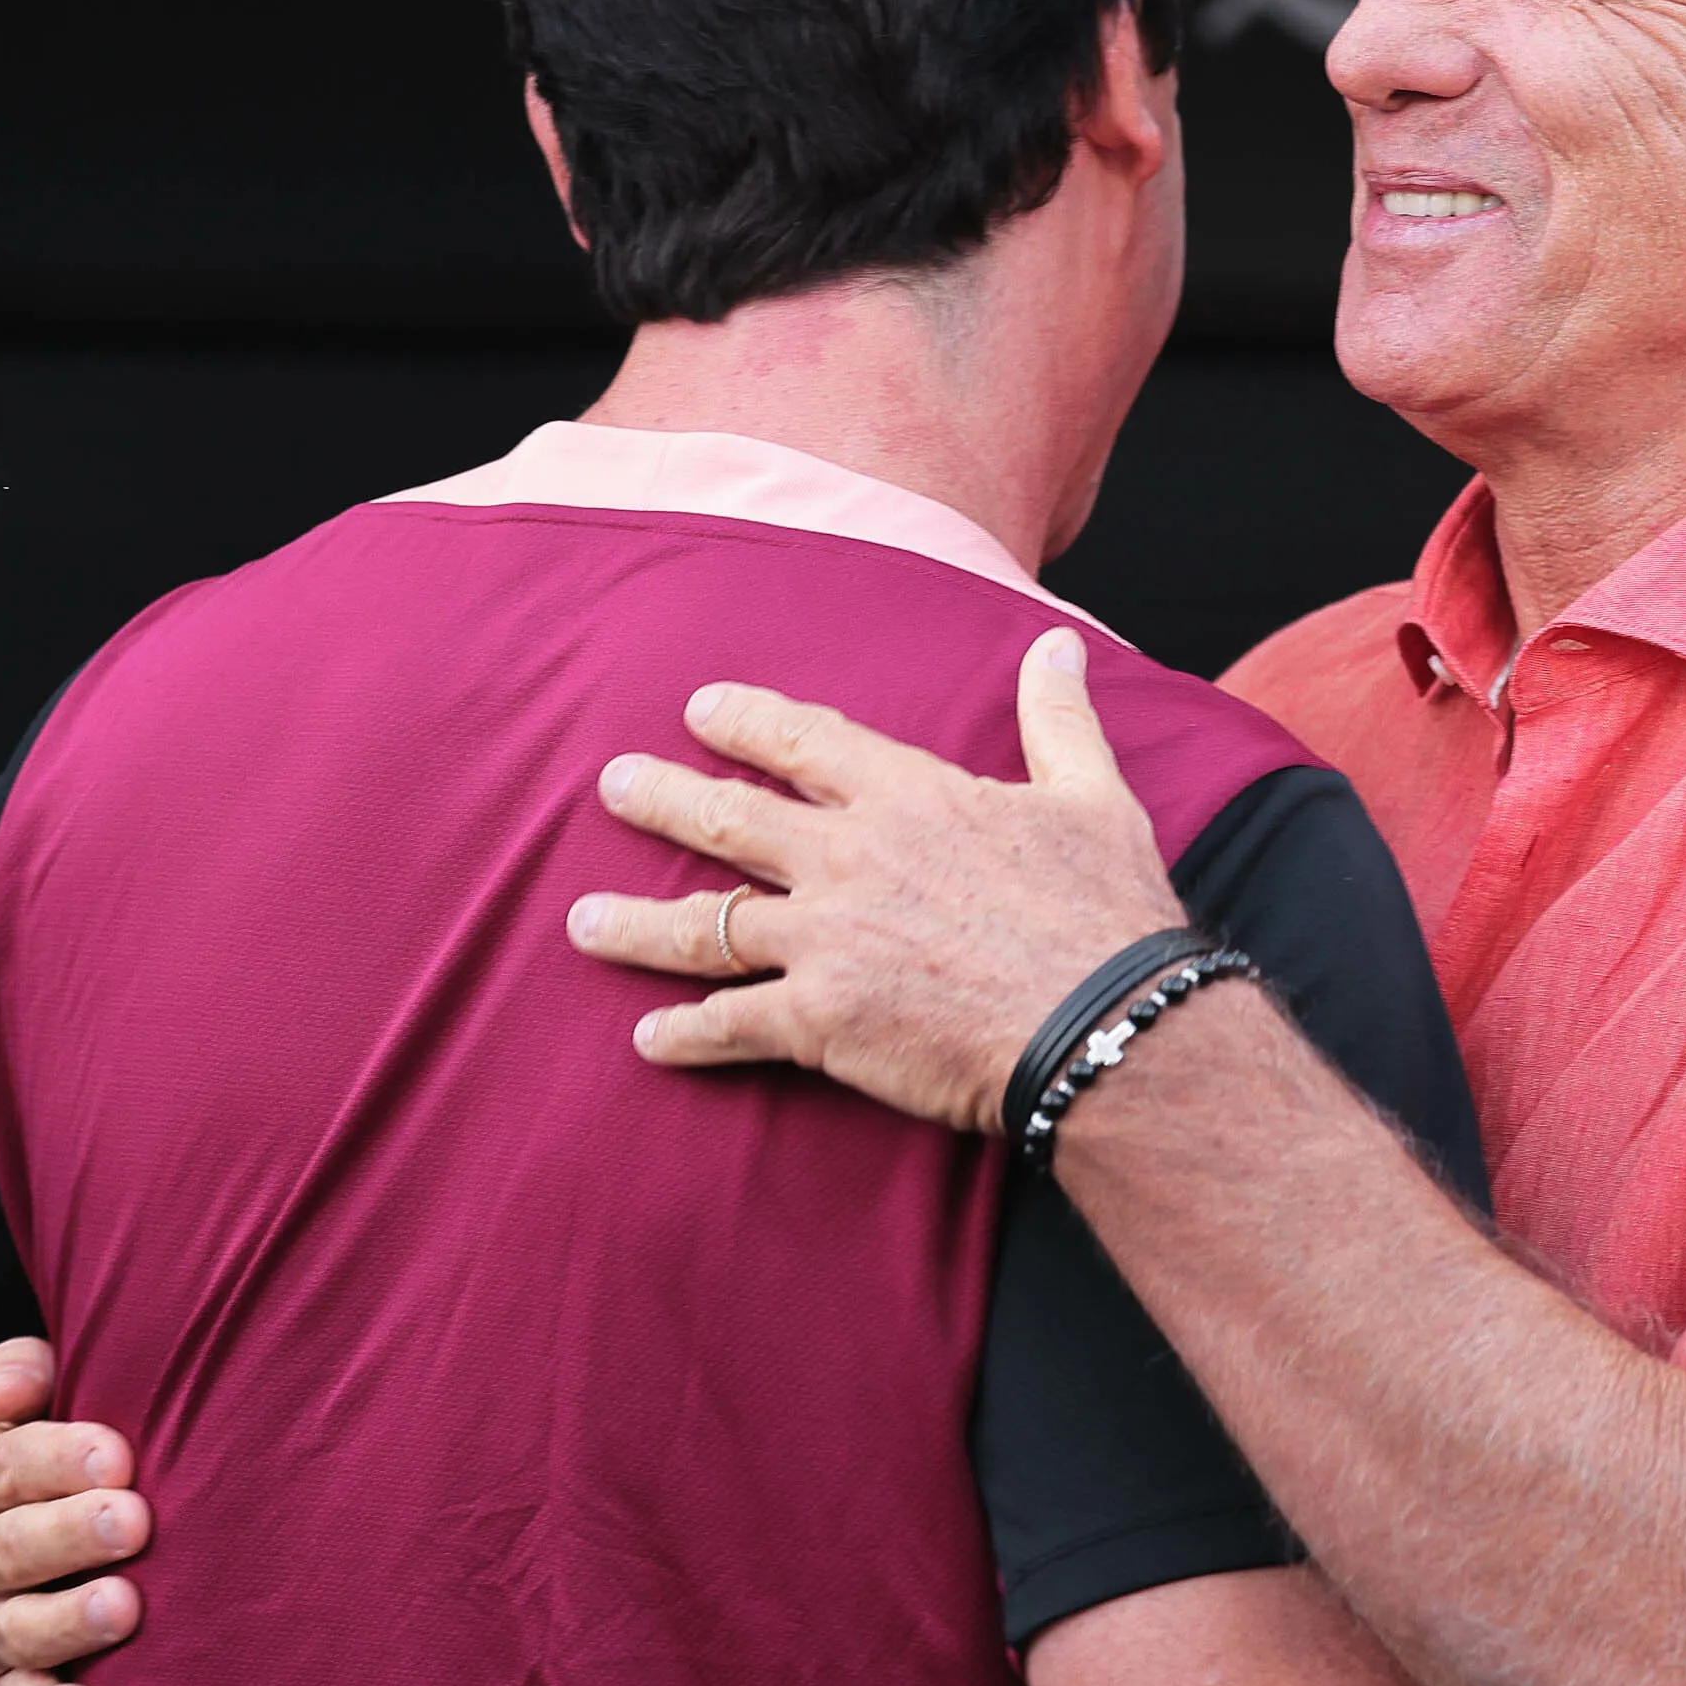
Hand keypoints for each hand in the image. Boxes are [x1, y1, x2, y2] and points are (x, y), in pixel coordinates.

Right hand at [0, 1337, 146, 1685]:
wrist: (34, 1555)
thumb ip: (25, 1373)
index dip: (57, 1459)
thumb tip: (7, 1388)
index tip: (120, 1457)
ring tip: (125, 1607)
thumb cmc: (62, 1462)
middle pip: (6, 1547)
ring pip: (11, 1628)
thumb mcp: (38, 1407)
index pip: (0, 1463)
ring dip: (67, 1622)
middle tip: (134, 1523)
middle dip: (70, 1535)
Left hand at [568, 628, 1185, 1132]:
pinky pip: (731, 1023)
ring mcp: (823, 940)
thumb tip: (1057, 645)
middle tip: (611, 786)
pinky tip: (649, 1039)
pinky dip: (686, 1035)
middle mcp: (849, 859)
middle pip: (729, 820)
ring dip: (636, 925)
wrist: (1099, 1023)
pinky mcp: (818, 1021)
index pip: (807, 742)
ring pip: (704, 925)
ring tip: (582, 921)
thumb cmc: (1103, 912)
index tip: (703, 710)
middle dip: (662, 800)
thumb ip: (1058, 720)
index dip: (749, 722)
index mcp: (909, 797)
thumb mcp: (1092, 798)